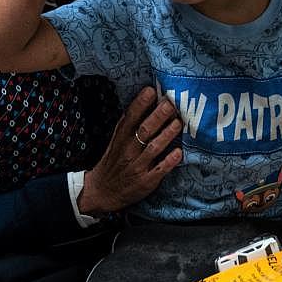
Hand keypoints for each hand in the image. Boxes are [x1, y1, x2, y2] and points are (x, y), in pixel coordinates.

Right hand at [77, 86, 183, 215]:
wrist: (102, 191)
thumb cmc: (114, 161)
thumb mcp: (115, 140)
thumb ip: (129, 123)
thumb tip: (147, 100)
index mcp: (120, 137)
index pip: (130, 117)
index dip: (140, 103)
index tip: (150, 90)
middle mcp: (128, 150)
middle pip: (144, 130)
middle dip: (158, 116)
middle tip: (170, 103)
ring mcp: (138, 166)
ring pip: (154, 148)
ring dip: (167, 135)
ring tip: (179, 123)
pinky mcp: (146, 181)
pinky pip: (159, 170)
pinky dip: (169, 161)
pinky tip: (179, 152)